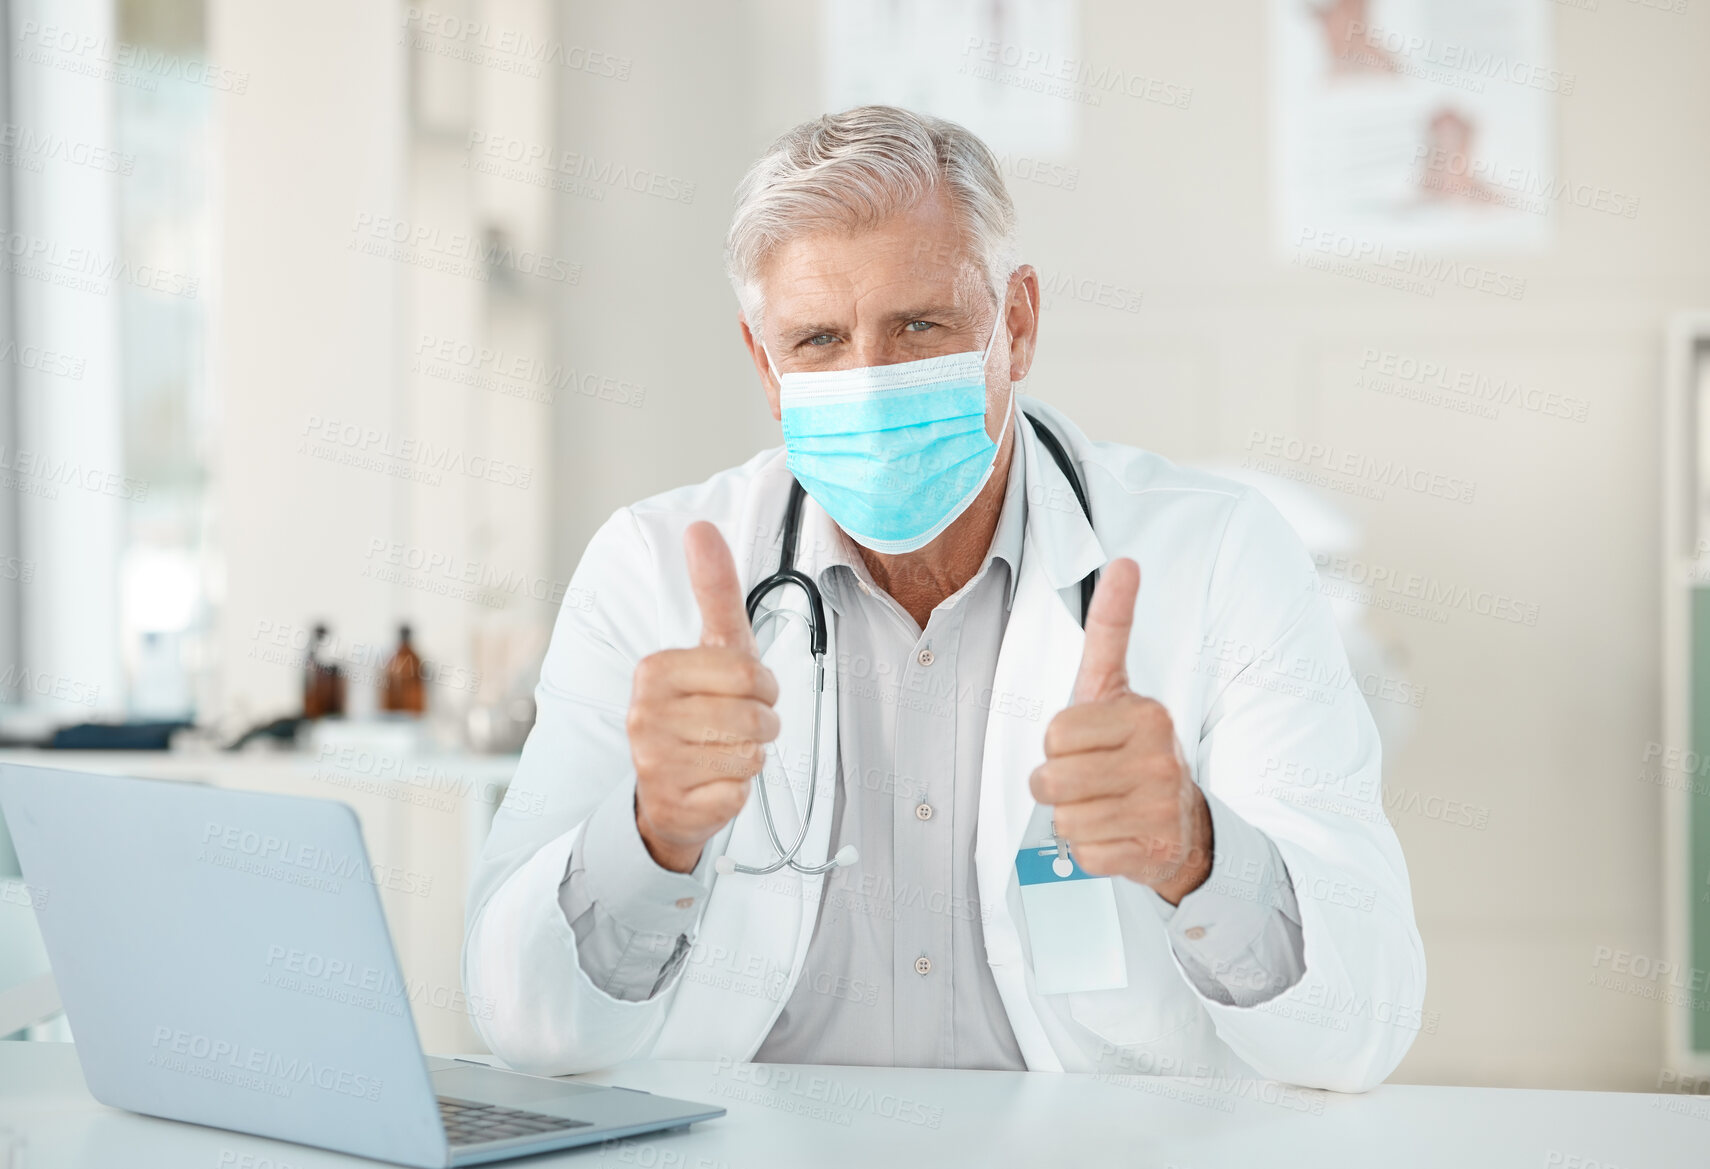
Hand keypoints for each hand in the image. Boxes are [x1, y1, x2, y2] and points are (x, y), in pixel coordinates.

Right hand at [626, 522, 779, 872]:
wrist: (668, 792)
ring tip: (724, 752)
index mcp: (654, 670)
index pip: (746, 673)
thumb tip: (700, 526)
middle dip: (762, 724)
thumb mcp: (712, 648)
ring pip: (749, 755)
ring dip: (751, 756)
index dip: (762, 686)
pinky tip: (713, 783)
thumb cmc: (698, 710)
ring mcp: (654, 764)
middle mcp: (644, 715)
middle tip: (738, 726)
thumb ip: (713, 588)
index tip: (746, 693)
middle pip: (752, 716)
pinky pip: (738, 793)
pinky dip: (738, 790)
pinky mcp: (672, 806)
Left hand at [1027, 559, 1211, 903]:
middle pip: (1051, 779)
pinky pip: (1083, 853)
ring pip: (1063, 818)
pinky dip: (1089, 850)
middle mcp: (1158, 759)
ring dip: (1072, 817)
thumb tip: (1125, 561)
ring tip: (1104, 805)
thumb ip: (1112, 626)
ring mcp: (1158, 808)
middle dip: (1057, 783)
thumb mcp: (1115, 686)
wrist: (1184, 824)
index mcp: (1146, 714)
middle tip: (1090, 779)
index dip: (1058, 743)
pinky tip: (1117, 834)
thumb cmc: (1133, 748)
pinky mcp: (1151, 851)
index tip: (1087, 741)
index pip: (1055, 733)